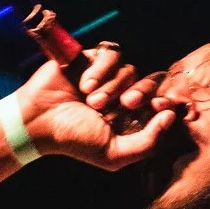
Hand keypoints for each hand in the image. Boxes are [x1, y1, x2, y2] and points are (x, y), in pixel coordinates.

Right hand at [18, 45, 182, 169]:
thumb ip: (147, 142)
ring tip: (92, 101)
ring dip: (112, 86)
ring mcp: (108, 76)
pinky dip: (101, 70)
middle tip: (126, 103)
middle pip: (150, 83)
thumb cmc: (75, 140)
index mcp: (131, 118)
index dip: (165, 103)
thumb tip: (170, 116)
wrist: (39, 120)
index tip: (161, 107)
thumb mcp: (114, 153)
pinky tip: (85, 85)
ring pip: (130, 69)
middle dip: (142, 92)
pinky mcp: (93, 59)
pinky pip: (111, 54)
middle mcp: (122, 95)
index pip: (160, 104)